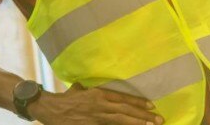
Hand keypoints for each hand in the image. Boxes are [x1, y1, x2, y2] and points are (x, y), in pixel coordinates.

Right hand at [29, 86, 161, 124]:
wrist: (50, 108)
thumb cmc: (66, 98)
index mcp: (98, 94)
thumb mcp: (80, 89)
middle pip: (124, 110)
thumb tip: (94, 87)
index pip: (122, 98)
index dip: (137, 103)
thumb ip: (90, 89)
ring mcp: (95, 117)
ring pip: (120, 120)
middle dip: (143, 115)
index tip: (151, 106)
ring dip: (136, 123)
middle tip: (159, 120)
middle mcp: (99, 104)